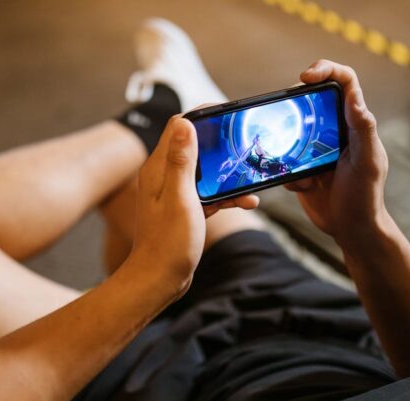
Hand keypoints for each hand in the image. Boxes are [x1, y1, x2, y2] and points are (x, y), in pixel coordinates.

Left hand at [130, 116, 257, 295]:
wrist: (159, 280)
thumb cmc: (168, 243)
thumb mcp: (180, 197)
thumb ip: (182, 160)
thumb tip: (185, 122)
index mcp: (159, 168)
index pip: (178, 126)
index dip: (201, 116)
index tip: (226, 113)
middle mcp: (164, 176)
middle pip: (195, 147)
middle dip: (220, 144)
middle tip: (244, 142)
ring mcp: (174, 193)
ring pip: (205, 171)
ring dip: (227, 173)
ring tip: (250, 177)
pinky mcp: (184, 209)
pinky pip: (209, 194)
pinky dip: (227, 195)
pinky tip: (247, 202)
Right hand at [286, 60, 388, 247]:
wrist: (352, 230)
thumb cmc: (367, 196)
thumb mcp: (368, 163)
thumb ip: (363, 130)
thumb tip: (354, 98)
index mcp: (354, 122)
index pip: (343, 81)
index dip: (325, 69)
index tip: (305, 78)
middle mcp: (334, 129)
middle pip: (309, 99)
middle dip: (295, 111)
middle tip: (289, 124)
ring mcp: (315, 148)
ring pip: (290, 130)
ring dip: (289, 148)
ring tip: (307, 171)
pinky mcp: (300, 166)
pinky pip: (283, 159)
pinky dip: (288, 172)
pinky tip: (305, 187)